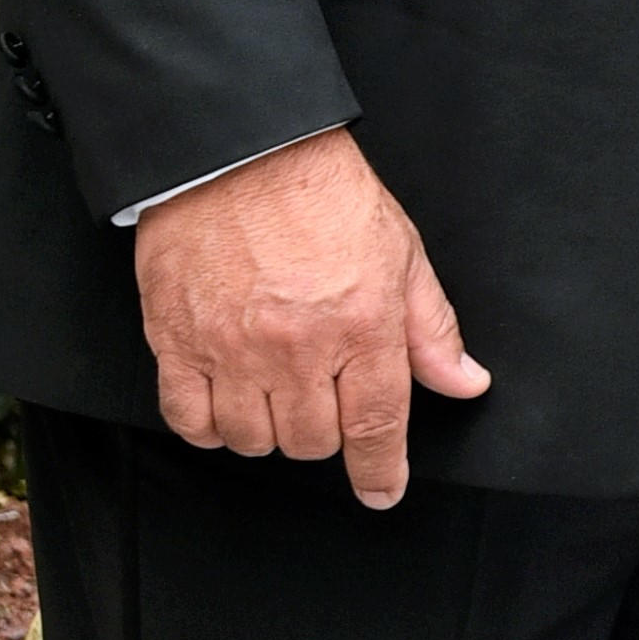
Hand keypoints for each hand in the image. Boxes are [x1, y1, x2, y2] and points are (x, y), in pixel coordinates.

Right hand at [135, 125, 487, 508]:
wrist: (236, 148)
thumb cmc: (320, 192)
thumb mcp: (401, 252)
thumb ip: (431, 328)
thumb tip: (464, 382)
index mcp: (361, 324)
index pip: (377, 427)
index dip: (382, 471)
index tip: (382, 491)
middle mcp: (297, 346)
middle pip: (312, 442)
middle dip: (325, 432)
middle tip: (324, 397)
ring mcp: (231, 348)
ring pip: (252, 440)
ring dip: (268, 430)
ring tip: (275, 392)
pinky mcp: (175, 341)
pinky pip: (189, 420)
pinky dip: (209, 426)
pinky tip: (225, 402)